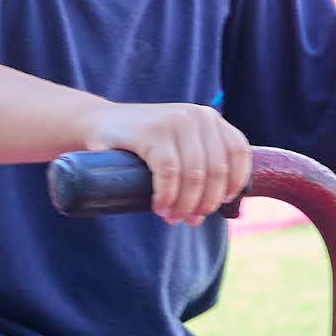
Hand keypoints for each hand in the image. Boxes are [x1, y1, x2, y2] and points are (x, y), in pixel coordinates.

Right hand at [82, 99, 252, 225]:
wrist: (97, 123)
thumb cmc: (141, 144)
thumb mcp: (179, 144)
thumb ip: (201, 161)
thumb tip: (222, 204)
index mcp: (209, 118)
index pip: (238, 152)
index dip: (234, 183)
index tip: (220, 204)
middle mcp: (197, 116)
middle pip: (216, 170)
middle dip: (205, 202)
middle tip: (189, 219)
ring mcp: (174, 121)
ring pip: (195, 175)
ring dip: (185, 204)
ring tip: (172, 217)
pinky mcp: (151, 132)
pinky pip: (169, 173)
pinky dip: (167, 196)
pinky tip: (160, 207)